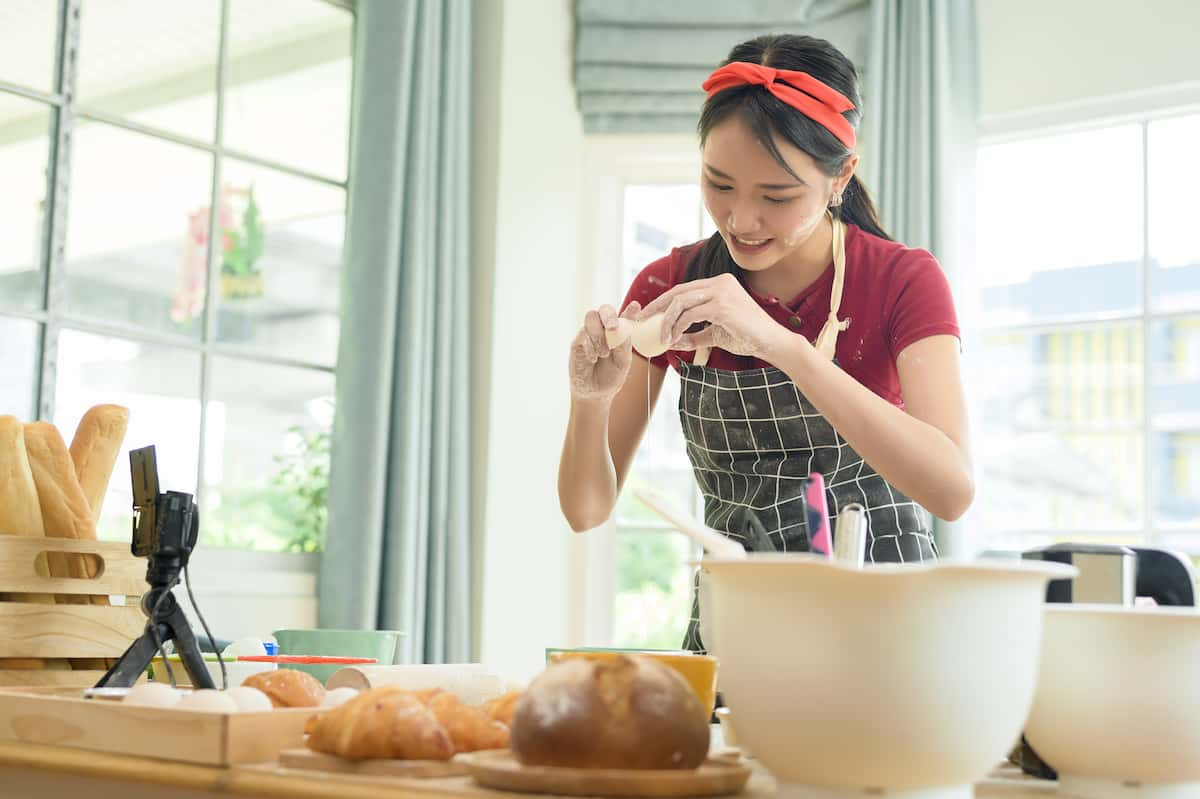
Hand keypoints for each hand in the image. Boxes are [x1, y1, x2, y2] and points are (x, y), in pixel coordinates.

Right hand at [568, 301, 640, 401]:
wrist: (595, 393)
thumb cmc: (611, 376)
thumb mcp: (623, 362)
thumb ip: (624, 344)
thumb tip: (622, 328)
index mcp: (619, 332)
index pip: (624, 316)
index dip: (630, 310)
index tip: (635, 307)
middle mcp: (604, 330)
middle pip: (604, 309)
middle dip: (609, 316)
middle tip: (612, 328)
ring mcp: (589, 334)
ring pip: (591, 318)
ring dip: (599, 335)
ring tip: (604, 354)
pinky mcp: (577, 343)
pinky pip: (582, 334)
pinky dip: (590, 346)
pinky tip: (593, 358)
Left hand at [638, 273, 788, 359]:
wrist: (771, 342)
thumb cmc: (746, 337)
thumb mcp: (715, 334)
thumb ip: (694, 335)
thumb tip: (672, 341)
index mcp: (719, 284)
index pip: (684, 289)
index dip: (663, 301)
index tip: (648, 313)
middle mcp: (719, 282)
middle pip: (678, 292)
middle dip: (657, 306)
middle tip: (642, 320)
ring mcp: (721, 292)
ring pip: (681, 302)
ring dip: (667, 321)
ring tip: (662, 337)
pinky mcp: (722, 305)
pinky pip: (690, 315)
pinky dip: (678, 327)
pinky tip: (674, 338)